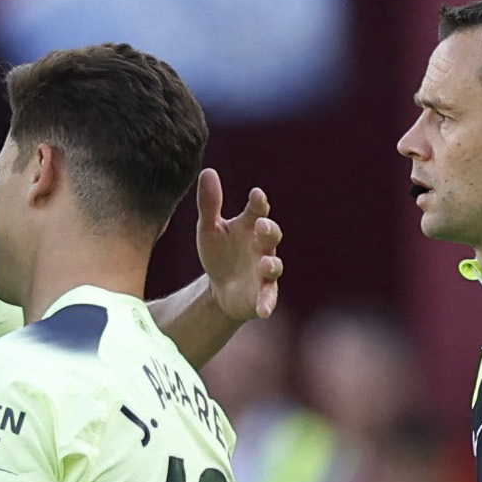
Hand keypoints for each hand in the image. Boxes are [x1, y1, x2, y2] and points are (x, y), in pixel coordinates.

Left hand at [193, 167, 283, 323]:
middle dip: (269, 229)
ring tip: (266, 264)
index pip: (257, 210)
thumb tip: (207, 170)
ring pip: (274, 265)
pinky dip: (267, 303)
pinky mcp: (263, 294)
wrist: (221, 288)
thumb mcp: (209, 229)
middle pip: (272, 234)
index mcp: (250, 226)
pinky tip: (264, 311)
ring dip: (271, 264)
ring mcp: (265, 271)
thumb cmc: (219, 253)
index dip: (258, 203)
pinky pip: (268, 298)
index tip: (256, 195)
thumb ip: (209, 203)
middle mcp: (262, 246)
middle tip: (261, 225)